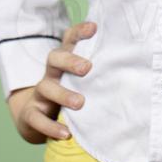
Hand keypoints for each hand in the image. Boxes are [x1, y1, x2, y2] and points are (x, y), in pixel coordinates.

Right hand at [6, 21, 95, 143]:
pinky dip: (51, 127)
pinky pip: (37, 119)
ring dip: (63, 95)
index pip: (69, 40)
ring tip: (80, 103)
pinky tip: (66, 134)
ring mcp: (40, 92)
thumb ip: (100, 67)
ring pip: (46, 88)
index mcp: (64, 60)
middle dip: (70, 61)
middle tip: (87, 68)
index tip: (94, 28)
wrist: (35, 115)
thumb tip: (130, 59)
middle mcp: (51, 73)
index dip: (79, 32)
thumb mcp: (81, 77)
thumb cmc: (68, 90)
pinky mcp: (31, 113)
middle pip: (54, 58)